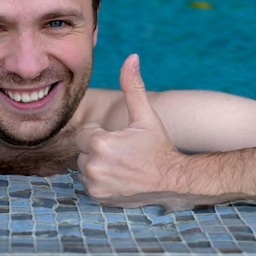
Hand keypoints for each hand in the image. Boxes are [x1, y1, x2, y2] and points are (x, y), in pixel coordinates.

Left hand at [77, 54, 189, 210]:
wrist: (173, 180)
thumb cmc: (158, 146)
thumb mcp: (145, 115)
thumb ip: (133, 86)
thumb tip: (131, 58)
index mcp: (100, 143)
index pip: (84, 134)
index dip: (101, 135)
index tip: (119, 139)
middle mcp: (93, 165)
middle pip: (82, 151)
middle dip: (98, 150)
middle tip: (123, 153)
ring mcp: (95, 183)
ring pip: (84, 167)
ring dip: (98, 165)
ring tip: (122, 165)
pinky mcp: (98, 197)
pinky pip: (89, 183)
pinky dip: (100, 180)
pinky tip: (119, 177)